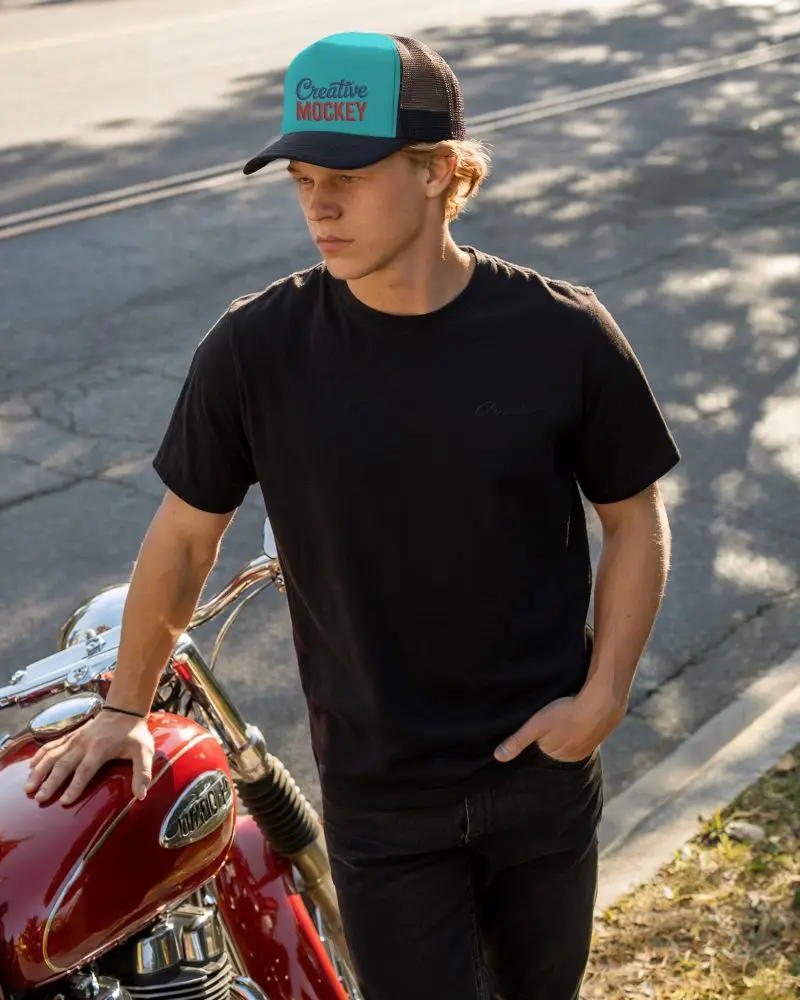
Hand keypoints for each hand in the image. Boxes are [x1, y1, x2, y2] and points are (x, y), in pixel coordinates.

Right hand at [25, 710, 153, 804]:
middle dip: (50, 782)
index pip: (85, 770)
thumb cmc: (134, 734)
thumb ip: (142, 773)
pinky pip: (51, 746)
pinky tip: (30, 768)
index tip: (65, 802)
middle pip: (63, 764)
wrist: (124, 711)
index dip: (75, 786)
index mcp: (100, 749)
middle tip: (39, 798)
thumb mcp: (144, 751)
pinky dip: (39, 756)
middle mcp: (83, 744)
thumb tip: (141, 795)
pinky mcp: (70, 736)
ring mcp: (74, 739)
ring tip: (28, 787)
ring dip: (39, 771)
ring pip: (52, 755)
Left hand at [494, 690, 625, 763]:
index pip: (542, 755)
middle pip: (558, 750)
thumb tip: (498, 758)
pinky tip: (577, 718)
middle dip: (553, 742)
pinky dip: (580, 728)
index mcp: (558, 757)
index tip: (536, 734)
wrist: (602, 701)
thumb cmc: (566, 713)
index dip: (538, 745)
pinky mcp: (600, 734)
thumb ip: (518, 741)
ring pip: (573, 742)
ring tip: (562, 723)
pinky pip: (585, 734)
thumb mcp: (536, 726)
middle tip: (550, 726)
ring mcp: (589, 746)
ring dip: (568, 734)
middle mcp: (574, 757)